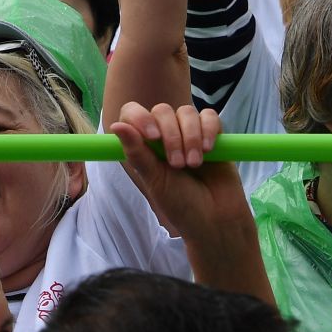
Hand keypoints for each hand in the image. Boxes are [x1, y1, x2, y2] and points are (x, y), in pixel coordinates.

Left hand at [111, 101, 240, 239]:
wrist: (215, 220)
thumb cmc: (181, 204)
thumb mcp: (155, 180)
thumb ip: (137, 153)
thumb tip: (116, 126)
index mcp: (146, 145)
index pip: (133, 113)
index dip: (139, 117)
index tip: (152, 136)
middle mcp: (166, 135)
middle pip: (162, 111)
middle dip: (171, 136)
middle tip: (178, 164)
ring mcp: (190, 133)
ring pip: (186, 112)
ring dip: (190, 136)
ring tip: (194, 164)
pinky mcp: (213, 135)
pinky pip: (210, 116)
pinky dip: (208, 129)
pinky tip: (208, 149)